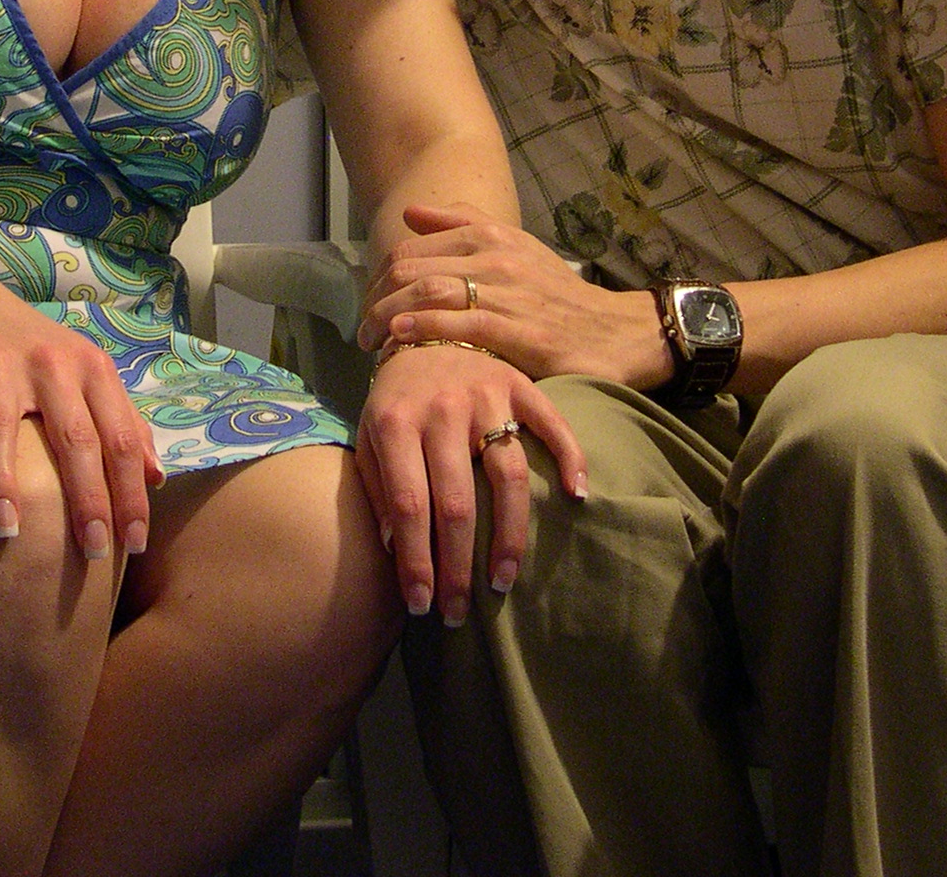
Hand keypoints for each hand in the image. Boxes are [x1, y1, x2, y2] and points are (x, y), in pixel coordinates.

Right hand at [0, 284, 164, 557]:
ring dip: (4, 483)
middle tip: (92, 551)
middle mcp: (52, 364)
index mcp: (92, 370)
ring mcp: (0, 364)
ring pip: (4, 429)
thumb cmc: (41, 354)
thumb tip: (156, 479)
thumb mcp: (90, 376)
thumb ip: (125, 423)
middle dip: (87, 499)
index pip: (121, 438)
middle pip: (74, 438)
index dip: (131, 493)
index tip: (134, 543)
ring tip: (9, 531)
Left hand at [354, 341, 585, 625]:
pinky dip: (570, 458)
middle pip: (457, 503)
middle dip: (458, 567)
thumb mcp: (368, 438)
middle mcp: (442, 409)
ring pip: (507, 476)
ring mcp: (486, 395)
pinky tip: (578, 497)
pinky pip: (553, 424)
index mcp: (396, 423)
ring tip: (503, 581)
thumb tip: (394, 549)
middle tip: (460, 612)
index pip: (409, 506)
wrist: (421, 334)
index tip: (422, 605)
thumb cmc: (394, 401)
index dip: (416, 561)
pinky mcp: (520, 384)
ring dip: (510, 537)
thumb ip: (377, 488)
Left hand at [363, 201, 671, 390]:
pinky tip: (399, 337)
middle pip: (412, 269)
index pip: (413, 247)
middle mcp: (496, 257)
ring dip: (388, 316)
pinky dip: (422, 328)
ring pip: (429, 293)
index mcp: (491, 235)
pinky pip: (459, 324)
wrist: (617, 331)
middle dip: (375, 298)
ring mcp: (508, 292)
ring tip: (370, 341)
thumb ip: (464, 225)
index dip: (379, 275)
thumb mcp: (517, 248)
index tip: (368, 302)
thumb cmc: (559, 296)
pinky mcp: (519, 330)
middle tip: (360, 329)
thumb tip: (411, 213)